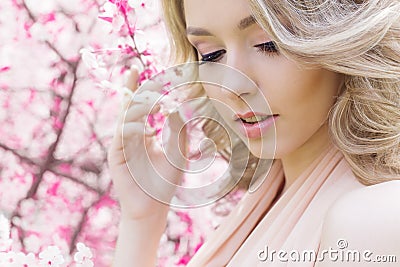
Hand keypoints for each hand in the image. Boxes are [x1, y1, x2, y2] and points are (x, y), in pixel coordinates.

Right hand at [107, 67, 186, 221]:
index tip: (142, 69)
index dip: (141, 88)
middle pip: (130, 106)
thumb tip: (178, 107)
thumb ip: (179, 131)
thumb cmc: (165, 182)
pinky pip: (121, 135)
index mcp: (143, 133)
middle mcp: (130, 135)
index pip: (141, 106)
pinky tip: (145, 127)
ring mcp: (121, 144)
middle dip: (138, 91)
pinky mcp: (115, 155)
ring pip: (125, 117)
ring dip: (138, 108)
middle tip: (150, 82)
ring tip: (154, 103)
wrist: (153, 207)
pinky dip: (132, 128)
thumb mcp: (178, 153)